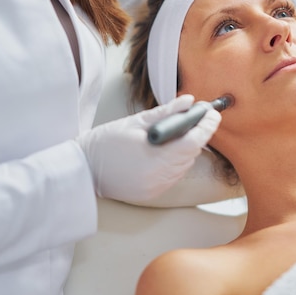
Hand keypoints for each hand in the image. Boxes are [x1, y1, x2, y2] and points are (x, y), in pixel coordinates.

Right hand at [77, 95, 220, 204]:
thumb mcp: (136, 122)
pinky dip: (177, 161)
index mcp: (156, 157)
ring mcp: (157, 187)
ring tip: (182, 131)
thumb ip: (166, 112)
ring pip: (185, 165)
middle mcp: (160, 176)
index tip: (212, 113)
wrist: (83, 170)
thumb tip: (188, 101)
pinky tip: (168, 150)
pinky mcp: (153, 193)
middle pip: (192, 153)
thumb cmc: (105, 143)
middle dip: (199, 134)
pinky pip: (174, 175)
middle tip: (201, 117)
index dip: (207, 126)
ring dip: (188, 148)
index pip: (194, 141)